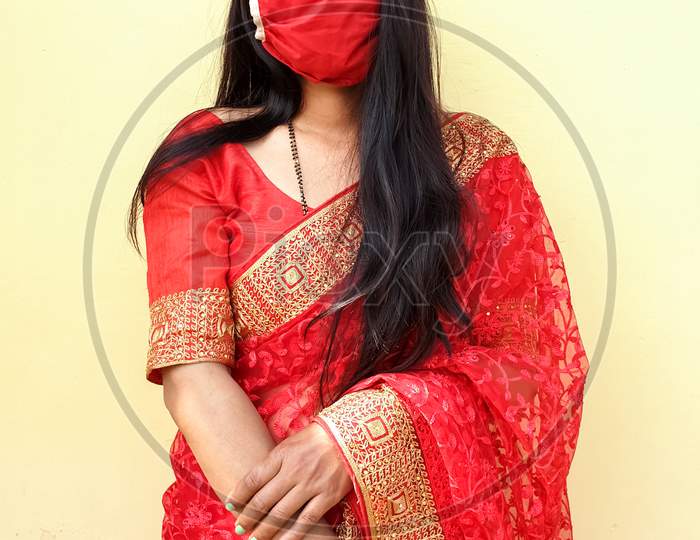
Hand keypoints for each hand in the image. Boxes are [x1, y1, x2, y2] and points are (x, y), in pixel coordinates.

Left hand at [225, 421, 351, 539]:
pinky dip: (291, 534)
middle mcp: (294, 471)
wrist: (351, 435)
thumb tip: (256, 483)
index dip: (238, 494)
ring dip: (264, 529)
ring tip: (254, 538)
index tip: (230, 505)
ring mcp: (311, 485)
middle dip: (248, 517)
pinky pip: (306, 521)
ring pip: (281, 514)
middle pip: (264, 500)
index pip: (253, 479)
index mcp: (282, 455)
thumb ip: (275, 461)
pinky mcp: (327, 496)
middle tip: (240, 527)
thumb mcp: (291, 443)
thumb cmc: (318, 437)